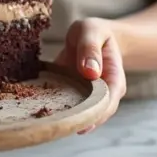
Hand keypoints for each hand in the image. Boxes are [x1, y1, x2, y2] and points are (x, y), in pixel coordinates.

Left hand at [53, 18, 125, 134]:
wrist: (93, 36)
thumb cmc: (96, 32)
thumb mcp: (93, 31)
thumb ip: (90, 48)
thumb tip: (90, 72)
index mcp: (114, 80)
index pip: (108, 103)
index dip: (95, 113)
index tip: (78, 119)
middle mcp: (103, 94)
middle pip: (94, 115)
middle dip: (77, 121)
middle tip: (57, 125)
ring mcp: (88, 98)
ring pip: (80, 115)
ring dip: (66, 118)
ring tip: (49, 122)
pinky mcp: (74, 97)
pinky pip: (67, 107)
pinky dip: (57, 109)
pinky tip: (43, 111)